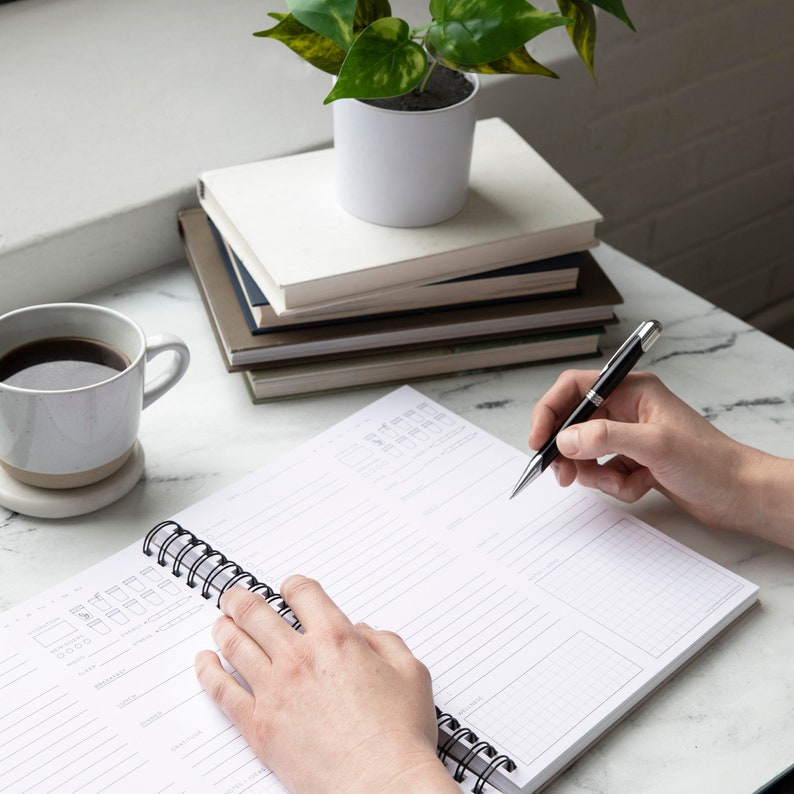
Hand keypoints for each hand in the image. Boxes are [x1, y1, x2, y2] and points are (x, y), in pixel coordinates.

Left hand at [195, 575, 458, 793]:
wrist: (381, 785)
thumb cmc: (399, 736)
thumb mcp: (411, 673)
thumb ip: (386, 642)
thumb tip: (364, 633)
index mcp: (336, 638)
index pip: (303, 594)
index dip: (292, 585)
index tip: (288, 589)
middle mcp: (300, 658)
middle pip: (257, 613)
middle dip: (242, 600)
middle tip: (234, 598)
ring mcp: (275, 691)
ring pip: (236, 645)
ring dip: (224, 628)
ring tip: (219, 623)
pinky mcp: (259, 726)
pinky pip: (222, 691)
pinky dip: (208, 672)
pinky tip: (204, 663)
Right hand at [528, 370, 793, 544]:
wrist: (739, 495)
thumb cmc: (710, 461)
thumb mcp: (654, 445)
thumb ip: (604, 437)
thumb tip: (565, 439)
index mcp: (631, 390)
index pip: (574, 389)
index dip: (550, 411)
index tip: (539, 440)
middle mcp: (626, 409)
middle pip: (574, 424)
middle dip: (569, 452)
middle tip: (564, 474)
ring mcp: (629, 436)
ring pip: (586, 453)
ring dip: (598, 474)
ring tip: (623, 482)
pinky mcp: (633, 460)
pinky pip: (604, 472)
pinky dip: (616, 484)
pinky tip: (641, 485)